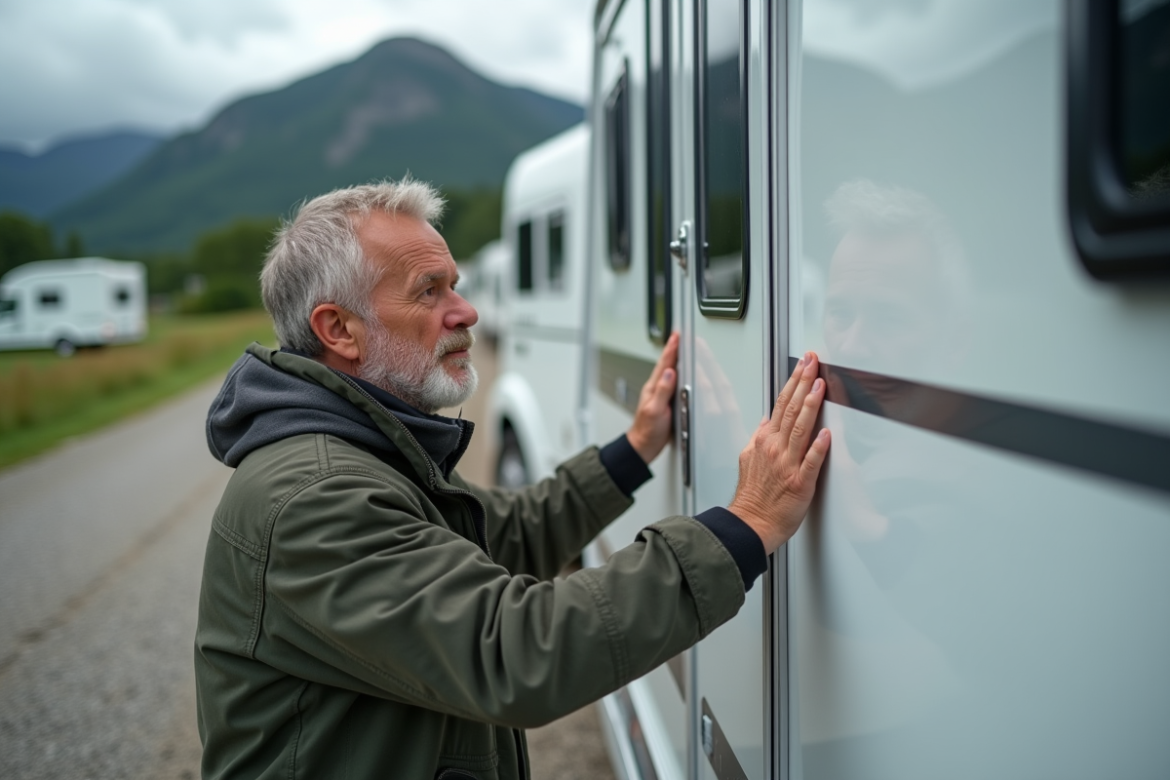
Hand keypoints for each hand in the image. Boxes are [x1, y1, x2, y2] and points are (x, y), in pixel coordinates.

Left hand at [627, 332, 678, 463]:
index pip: (664, 364)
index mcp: (653, 388)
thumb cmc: (647, 431)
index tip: (677, 336)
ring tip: (681, 347)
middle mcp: (656, 388)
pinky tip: (681, 372)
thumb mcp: (655, 410)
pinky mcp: (666, 402)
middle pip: (666, 364)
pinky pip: (674, 383)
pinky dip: (678, 374)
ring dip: (675, 359)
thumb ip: (662, 391)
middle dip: (674, 349)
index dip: (671, 349)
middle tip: (680, 336)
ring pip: (669, 372)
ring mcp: (661, 395)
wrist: (643, 446)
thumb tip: (669, 372)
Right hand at [727, 352, 831, 552]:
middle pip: (791, 408)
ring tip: (819, 385)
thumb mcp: (748, 459)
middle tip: (813, 362)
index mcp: (765, 441)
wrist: (750, 523)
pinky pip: (811, 461)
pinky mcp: (800, 482)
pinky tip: (826, 433)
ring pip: (801, 428)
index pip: (781, 404)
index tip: (803, 365)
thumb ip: (759, 437)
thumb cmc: (753, 496)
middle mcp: (776, 448)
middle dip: (803, 382)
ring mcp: (788, 464)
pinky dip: (818, 447)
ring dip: (811, 405)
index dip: (793, 382)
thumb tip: (766, 421)